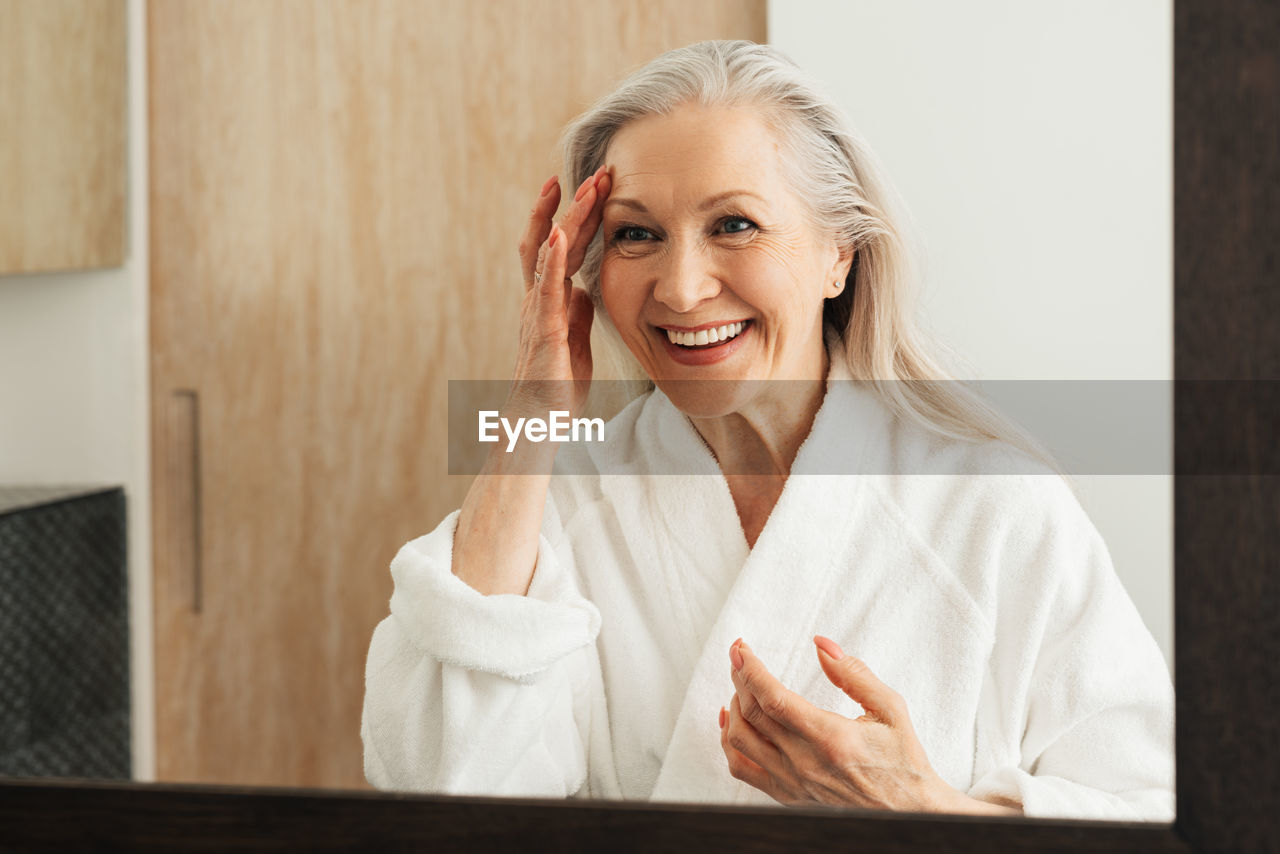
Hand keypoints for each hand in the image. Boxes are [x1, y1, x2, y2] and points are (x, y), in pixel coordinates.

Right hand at [509, 168, 611, 419]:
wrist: (539, 422)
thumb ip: (577, 316)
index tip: (591, 187)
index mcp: (549, 302)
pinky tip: (557, 232)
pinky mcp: (543, 327)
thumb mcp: (574, 344)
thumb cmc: (555, 390)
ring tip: (580, 187)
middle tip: (595, 173)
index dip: (575, 217)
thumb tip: (585, 291)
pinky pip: (545, 286)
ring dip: (565, 218)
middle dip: (573, 205)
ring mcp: (538, 310)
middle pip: (552, 239)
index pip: (562, 248)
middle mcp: (538, 299)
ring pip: (548, 254)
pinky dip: (550, 257)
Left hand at [718, 636, 1020, 814]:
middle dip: (739, 677)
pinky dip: (730, 743)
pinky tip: (732, 722)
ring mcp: (794, 782)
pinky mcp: (788, 795)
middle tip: (739, 655)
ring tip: (743, 685)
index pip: (773, 698)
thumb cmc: (903, 758)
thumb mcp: (890, 708)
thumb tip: (821, 644)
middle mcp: (806, 763)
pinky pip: (743, 769)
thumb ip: (853, 673)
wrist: (910, 810)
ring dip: (733, 707)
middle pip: (752, 713)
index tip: (741, 648)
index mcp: (831, 738)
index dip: (750, 669)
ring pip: (740, 741)